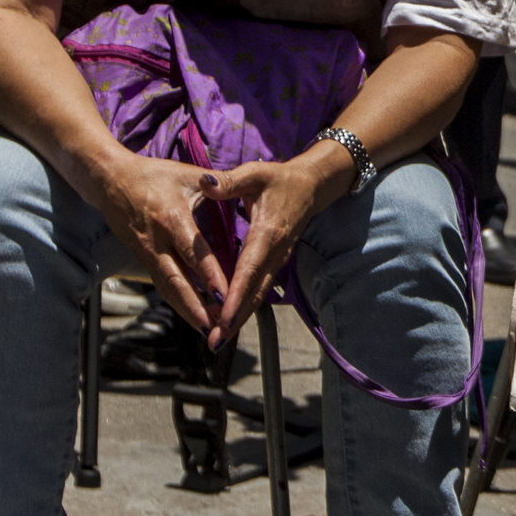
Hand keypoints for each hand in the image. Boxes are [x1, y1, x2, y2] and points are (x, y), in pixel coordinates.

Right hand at [87, 148, 231, 333]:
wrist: (109, 180)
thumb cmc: (152, 175)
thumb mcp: (187, 174)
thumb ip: (217, 184)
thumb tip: (246, 186)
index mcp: (172, 218)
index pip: (194, 253)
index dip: (210, 275)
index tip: (226, 295)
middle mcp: (157, 241)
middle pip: (176, 281)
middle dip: (195, 307)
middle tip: (215, 327)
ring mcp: (146, 252)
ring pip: (167, 288)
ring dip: (186, 310)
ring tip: (208, 330)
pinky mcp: (142, 258)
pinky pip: (161, 284)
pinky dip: (177, 301)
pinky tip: (193, 315)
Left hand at [204, 149, 347, 342]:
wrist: (310, 187)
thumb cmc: (279, 179)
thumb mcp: (255, 174)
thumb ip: (229, 181)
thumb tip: (205, 184)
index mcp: (268, 233)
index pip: (249, 269)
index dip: (236, 295)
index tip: (223, 317)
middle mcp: (275, 253)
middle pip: (254, 293)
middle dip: (235, 319)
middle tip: (215, 342)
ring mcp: (277, 262)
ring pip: (257, 296)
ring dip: (239, 319)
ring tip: (217, 340)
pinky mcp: (274, 265)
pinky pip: (258, 290)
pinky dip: (244, 308)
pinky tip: (228, 321)